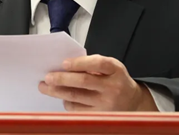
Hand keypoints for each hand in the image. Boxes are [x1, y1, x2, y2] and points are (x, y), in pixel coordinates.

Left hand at [38, 55, 157, 110]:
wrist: (132, 101)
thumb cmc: (116, 80)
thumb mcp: (111, 67)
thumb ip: (92, 64)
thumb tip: (65, 65)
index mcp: (115, 70)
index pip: (97, 64)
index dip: (79, 63)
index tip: (64, 63)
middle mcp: (112, 87)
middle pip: (84, 82)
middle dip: (62, 79)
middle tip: (48, 77)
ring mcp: (106, 103)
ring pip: (77, 97)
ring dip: (58, 91)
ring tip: (46, 87)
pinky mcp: (100, 116)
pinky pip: (78, 109)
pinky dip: (67, 102)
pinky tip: (61, 97)